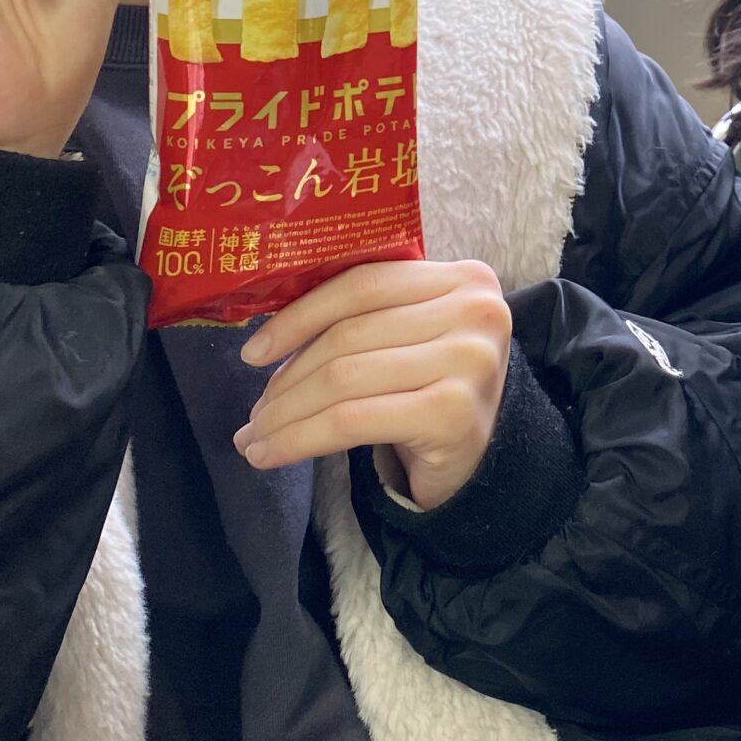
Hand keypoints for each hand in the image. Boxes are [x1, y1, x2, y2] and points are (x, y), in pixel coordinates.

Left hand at [235, 260, 512, 509]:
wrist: (486, 462)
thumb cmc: (438, 391)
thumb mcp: (415, 336)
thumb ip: (367, 316)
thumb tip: (265, 339)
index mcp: (465, 278)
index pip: (364, 284)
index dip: (300, 315)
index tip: (253, 352)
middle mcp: (475, 311)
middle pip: (350, 335)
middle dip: (287, 378)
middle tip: (254, 412)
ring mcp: (467, 361)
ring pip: (343, 379)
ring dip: (286, 413)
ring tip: (255, 437)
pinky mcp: (451, 413)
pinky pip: (352, 420)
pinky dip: (300, 439)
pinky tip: (272, 454)